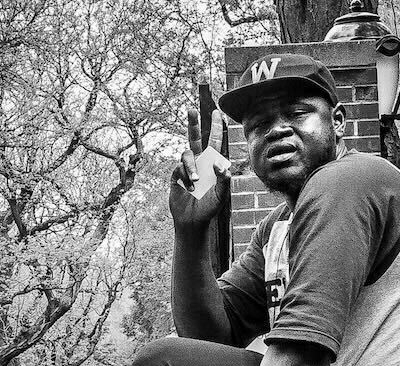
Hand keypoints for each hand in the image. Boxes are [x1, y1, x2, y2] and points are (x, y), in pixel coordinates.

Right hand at [168, 108, 234, 238]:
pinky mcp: (175, 177)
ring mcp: (186, 169)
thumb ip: (224, 179)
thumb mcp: (221, 195)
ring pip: (186, 155)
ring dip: (191, 167)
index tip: (217, 112)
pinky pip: (179, 169)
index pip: (214, 141)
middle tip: (190, 109)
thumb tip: (219, 163)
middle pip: (194, 137)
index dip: (215, 127)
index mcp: (211, 163)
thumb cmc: (209, 209)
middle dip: (193, 123)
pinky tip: (189, 188)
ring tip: (195, 183)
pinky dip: (185, 177)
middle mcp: (198, 162)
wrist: (192, 222)